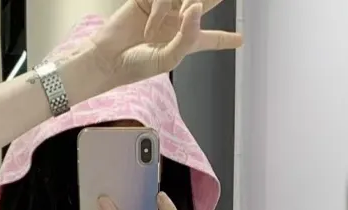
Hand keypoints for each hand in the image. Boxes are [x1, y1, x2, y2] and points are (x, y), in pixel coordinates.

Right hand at [89, 0, 241, 84]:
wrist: (107, 58)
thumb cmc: (134, 66)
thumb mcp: (168, 59)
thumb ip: (188, 36)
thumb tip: (197, 9)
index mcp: (184, 43)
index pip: (209, 39)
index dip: (226, 39)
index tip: (240, 39)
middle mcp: (176, 24)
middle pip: (202, 5)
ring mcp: (162, 10)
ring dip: (186, 3)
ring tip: (182, 12)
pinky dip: (159, 9)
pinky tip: (149, 25)